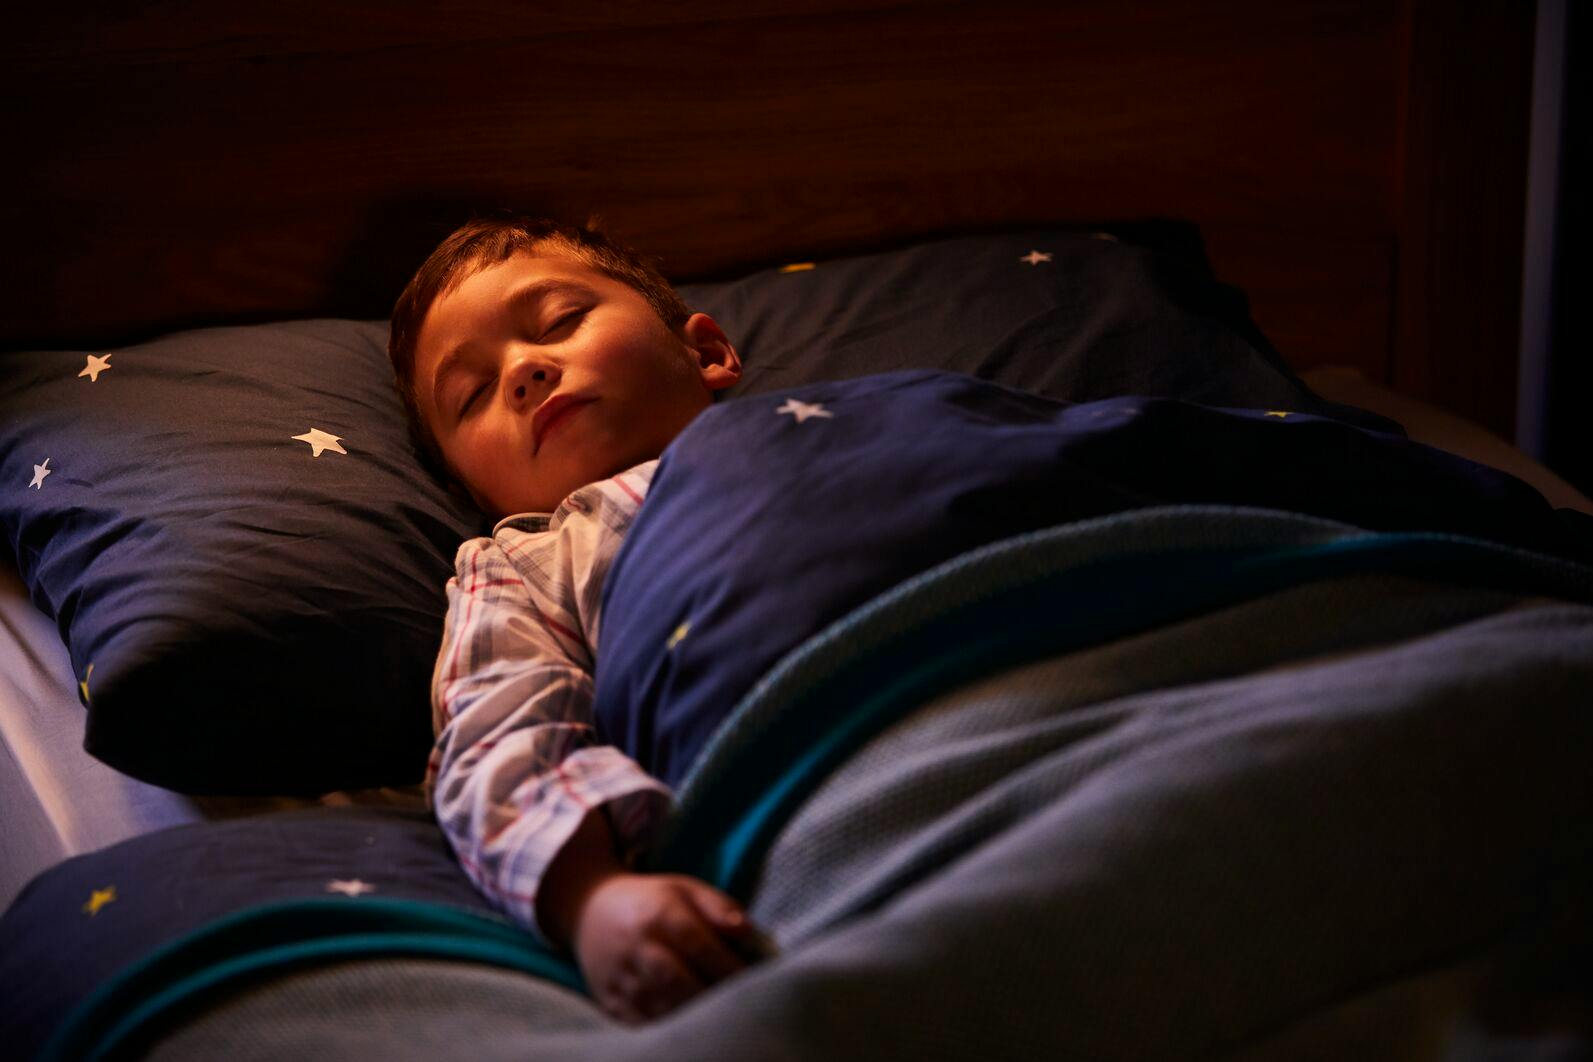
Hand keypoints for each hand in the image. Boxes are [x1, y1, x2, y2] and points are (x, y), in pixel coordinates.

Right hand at [571, 872, 768, 1023]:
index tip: (752, 980)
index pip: (698, 944)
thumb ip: (719, 907)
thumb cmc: (652, 902)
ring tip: (718, 1019)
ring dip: (692, 1017)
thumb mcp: (685, 890)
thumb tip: (746, 931)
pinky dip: (667, 1030)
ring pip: (660, 1007)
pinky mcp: (610, 1001)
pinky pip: (641, 1025)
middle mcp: (636, 945)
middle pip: (677, 981)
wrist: (590, 912)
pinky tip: (689, 1027)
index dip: (728, 966)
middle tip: (738, 1006)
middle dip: (711, 997)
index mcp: (659, 913)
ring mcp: (620, 977)